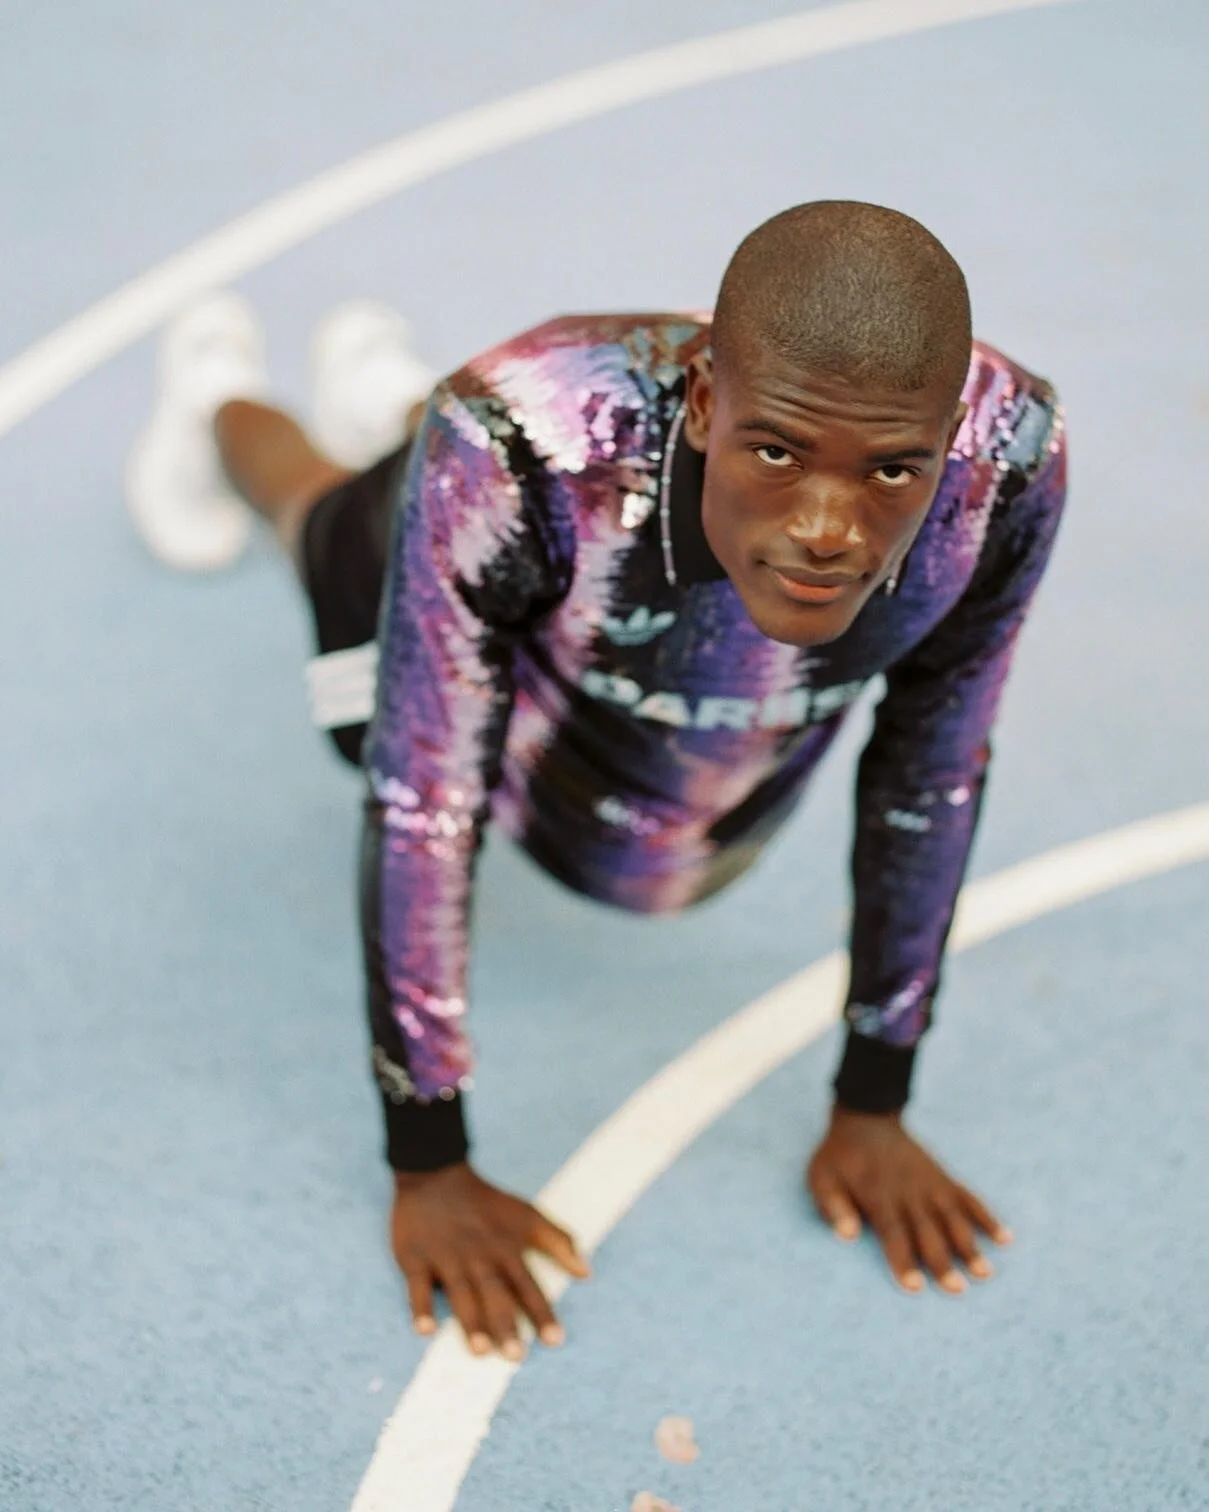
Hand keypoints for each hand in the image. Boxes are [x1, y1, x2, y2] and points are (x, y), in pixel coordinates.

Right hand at [391, 1161, 590, 1358]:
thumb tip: (587, 1271)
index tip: (555, 1340)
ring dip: (470, 1320)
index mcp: (505, 1248)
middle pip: (495, 1293)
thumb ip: (558, 1241)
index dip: (542, 1312)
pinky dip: (420, 1306)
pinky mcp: (416, 1257)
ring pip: (461, 1292)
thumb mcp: (527, 1214)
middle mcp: (478, 1255)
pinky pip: (418, 1285)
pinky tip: (425, 1330)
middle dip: (506, 1324)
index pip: (528, 1285)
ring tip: (480, 1350)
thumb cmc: (486, 1203)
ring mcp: (446, 1257)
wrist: (436, 1175)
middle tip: (516, 1356)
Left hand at [806, 1106, 1011, 1294]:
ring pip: (953, 1218)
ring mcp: (930, 1185)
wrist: (867, 1118)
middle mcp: (909, 1193)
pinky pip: (969, 1198)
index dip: (903, 1260)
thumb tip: (847, 1236)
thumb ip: (833, 1205)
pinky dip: (987, 1217)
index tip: (915, 1287)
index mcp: (879, 1196)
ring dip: (969, 1245)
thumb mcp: (821, 1176)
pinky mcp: (943, 1178)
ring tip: (985, 1273)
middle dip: (942, 1261)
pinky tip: (1005, 1238)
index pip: (893, 1233)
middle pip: (928, 1232)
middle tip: (957, 1290)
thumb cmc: (841, 1156)